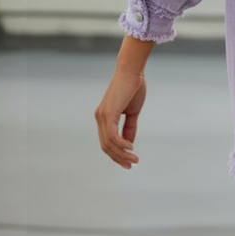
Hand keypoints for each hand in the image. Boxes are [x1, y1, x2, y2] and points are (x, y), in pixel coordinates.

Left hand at [95, 35, 153, 168]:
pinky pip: (112, 136)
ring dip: (121, 154)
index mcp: (105, 117)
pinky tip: (130, 148)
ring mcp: (102, 117)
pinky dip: (121, 144)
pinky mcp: (108, 114)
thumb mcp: (132, 112)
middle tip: (132, 165)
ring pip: (108, 144)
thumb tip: (129, 144)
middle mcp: (100, 118)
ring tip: (134, 159)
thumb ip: (129, 127)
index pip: (107, 141)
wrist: (132, 71)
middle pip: (106, 146)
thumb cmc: (133, 87)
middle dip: (119, 158)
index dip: (117, 154)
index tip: (129, 162)